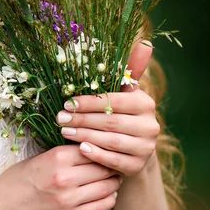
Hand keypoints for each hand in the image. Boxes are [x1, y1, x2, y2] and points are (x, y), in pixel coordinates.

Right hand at [0, 145, 121, 209]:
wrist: (3, 206)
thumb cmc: (20, 179)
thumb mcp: (41, 157)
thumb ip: (66, 154)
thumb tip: (93, 150)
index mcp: (57, 157)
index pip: (93, 148)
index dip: (102, 149)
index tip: (107, 150)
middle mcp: (65, 177)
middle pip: (104, 167)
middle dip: (112, 165)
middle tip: (115, 164)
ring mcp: (69, 199)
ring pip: (107, 187)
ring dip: (114, 182)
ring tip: (113, 179)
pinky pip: (101, 206)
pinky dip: (109, 199)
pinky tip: (108, 195)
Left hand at [55, 41, 158, 176]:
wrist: (130, 149)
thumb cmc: (120, 113)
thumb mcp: (123, 92)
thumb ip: (129, 69)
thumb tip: (145, 43)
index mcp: (145, 103)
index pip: (113, 101)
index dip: (88, 102)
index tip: (66, 102)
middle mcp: (151, 126)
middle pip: (110, 121)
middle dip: (81, 119)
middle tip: (59, 118)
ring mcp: (146, 148)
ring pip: (110, 140)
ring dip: (84, 135)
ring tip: (64, 132)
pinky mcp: (138, 166)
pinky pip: (113, 161)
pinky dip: (95, 154)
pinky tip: (80, 148)